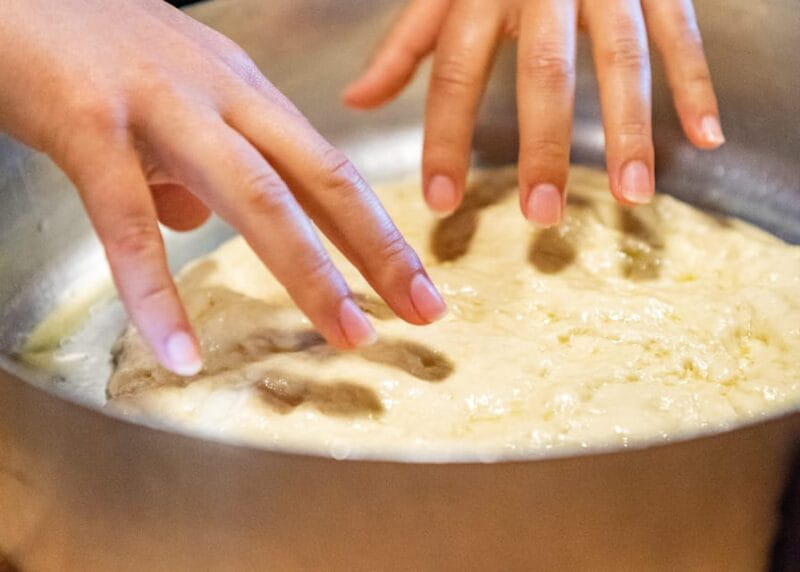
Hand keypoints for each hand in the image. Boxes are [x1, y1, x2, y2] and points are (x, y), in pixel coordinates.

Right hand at [0, 0, 445, 375]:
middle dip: (380, 249)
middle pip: (320, 178)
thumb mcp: (163, 99)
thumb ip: (189, 163)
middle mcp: (218, 93)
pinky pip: (128, 224)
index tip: (417, 282)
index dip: (378, 228)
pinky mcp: (89, 126)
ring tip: (349, 334)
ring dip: (309, 272)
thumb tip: (193, 226)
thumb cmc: (83, 46)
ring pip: (254, 198)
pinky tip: (181, 354)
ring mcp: (159, 107)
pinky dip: (157, 295)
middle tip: (426, 310)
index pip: (328, 168)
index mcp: (241, 90)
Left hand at [343, 0, 723, 225]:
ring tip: (630, 194)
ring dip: (629, 127)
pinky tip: (706, 139)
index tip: (442, 203)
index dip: (444, 139)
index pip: (453, 75)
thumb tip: (355, 100)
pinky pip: (682, 30)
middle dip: (543, 145)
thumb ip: (404, 47)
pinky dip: (696, 84)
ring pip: (620, 56)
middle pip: (542, 71)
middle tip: (542, 217)